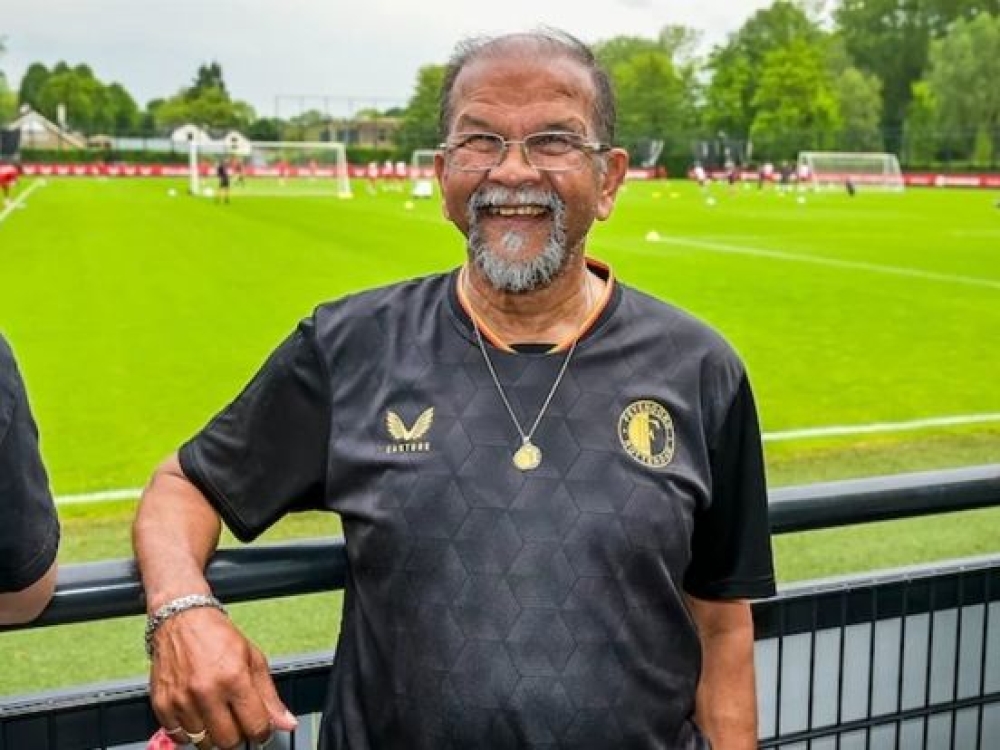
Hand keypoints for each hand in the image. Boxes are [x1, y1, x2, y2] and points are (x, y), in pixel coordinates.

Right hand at [149, 607, 297, 748]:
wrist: (183, 620)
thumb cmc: (218, 637)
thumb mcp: (253, 659)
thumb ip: (270, 696)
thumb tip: (287, 722)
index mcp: (234, 678)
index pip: (255, 726)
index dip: (262, 732)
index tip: (260, 728)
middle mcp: (207, 691)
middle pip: (228, 740)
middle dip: (238, 735)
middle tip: (236, 719)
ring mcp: (182, 700)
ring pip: (203, 741)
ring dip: (213, 732)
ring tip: (215, 712)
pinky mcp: (162, 704)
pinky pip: (178, 736)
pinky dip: (189, 731)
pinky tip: (196, 713)